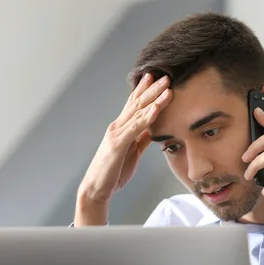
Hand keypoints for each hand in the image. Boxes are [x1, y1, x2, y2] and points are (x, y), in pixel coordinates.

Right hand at [75, 74, 172, 224]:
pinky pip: (135, 128)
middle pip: (137, 103)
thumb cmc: (113, 172)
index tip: (155, 76)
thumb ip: (141, 139)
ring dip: (153, 98)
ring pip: (138, 112)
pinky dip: (147, 117)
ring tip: (166, 86)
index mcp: (121, 128)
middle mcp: (117, 126)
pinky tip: (156, 108)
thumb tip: (152, 129)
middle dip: (152, 88)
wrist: (97, 189)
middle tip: (165, 75)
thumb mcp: (132, 152)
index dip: (144, 90)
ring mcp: (117, 134)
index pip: (134, 105)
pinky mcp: (118, 144)